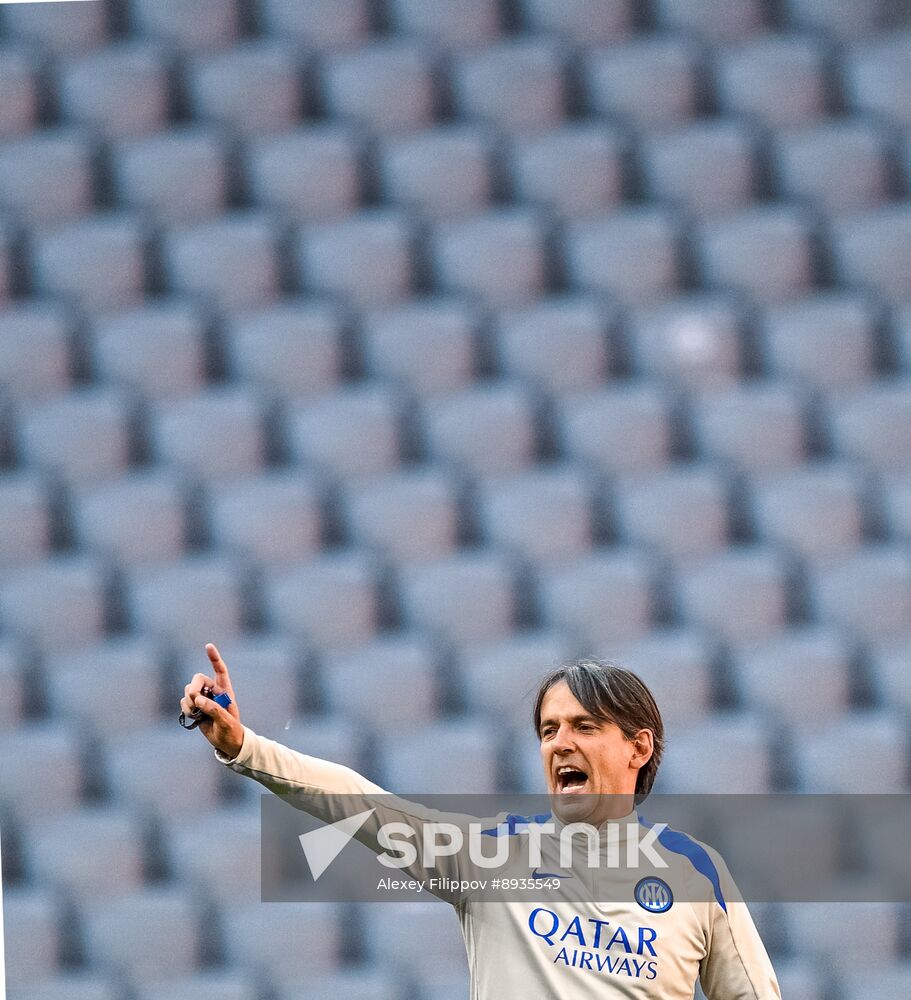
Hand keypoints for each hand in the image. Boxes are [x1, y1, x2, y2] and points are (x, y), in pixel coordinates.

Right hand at [180, 643, 243, 757]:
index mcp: (225, 690)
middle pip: (197, 679)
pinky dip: (185, 708)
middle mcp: (213, 691)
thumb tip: (199, 700)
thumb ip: (214, 709)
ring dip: (189, 702)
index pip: (220, 670)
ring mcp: (203, 698)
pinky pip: (184, 701)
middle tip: (195, 702)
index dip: (214, 658)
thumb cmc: (231, 730)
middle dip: (193, 690)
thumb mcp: (226, 722)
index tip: (208, 646)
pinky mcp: (194, 707)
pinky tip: (193, 717)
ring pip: (188, 690)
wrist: (226, 742)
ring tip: (197, 714)